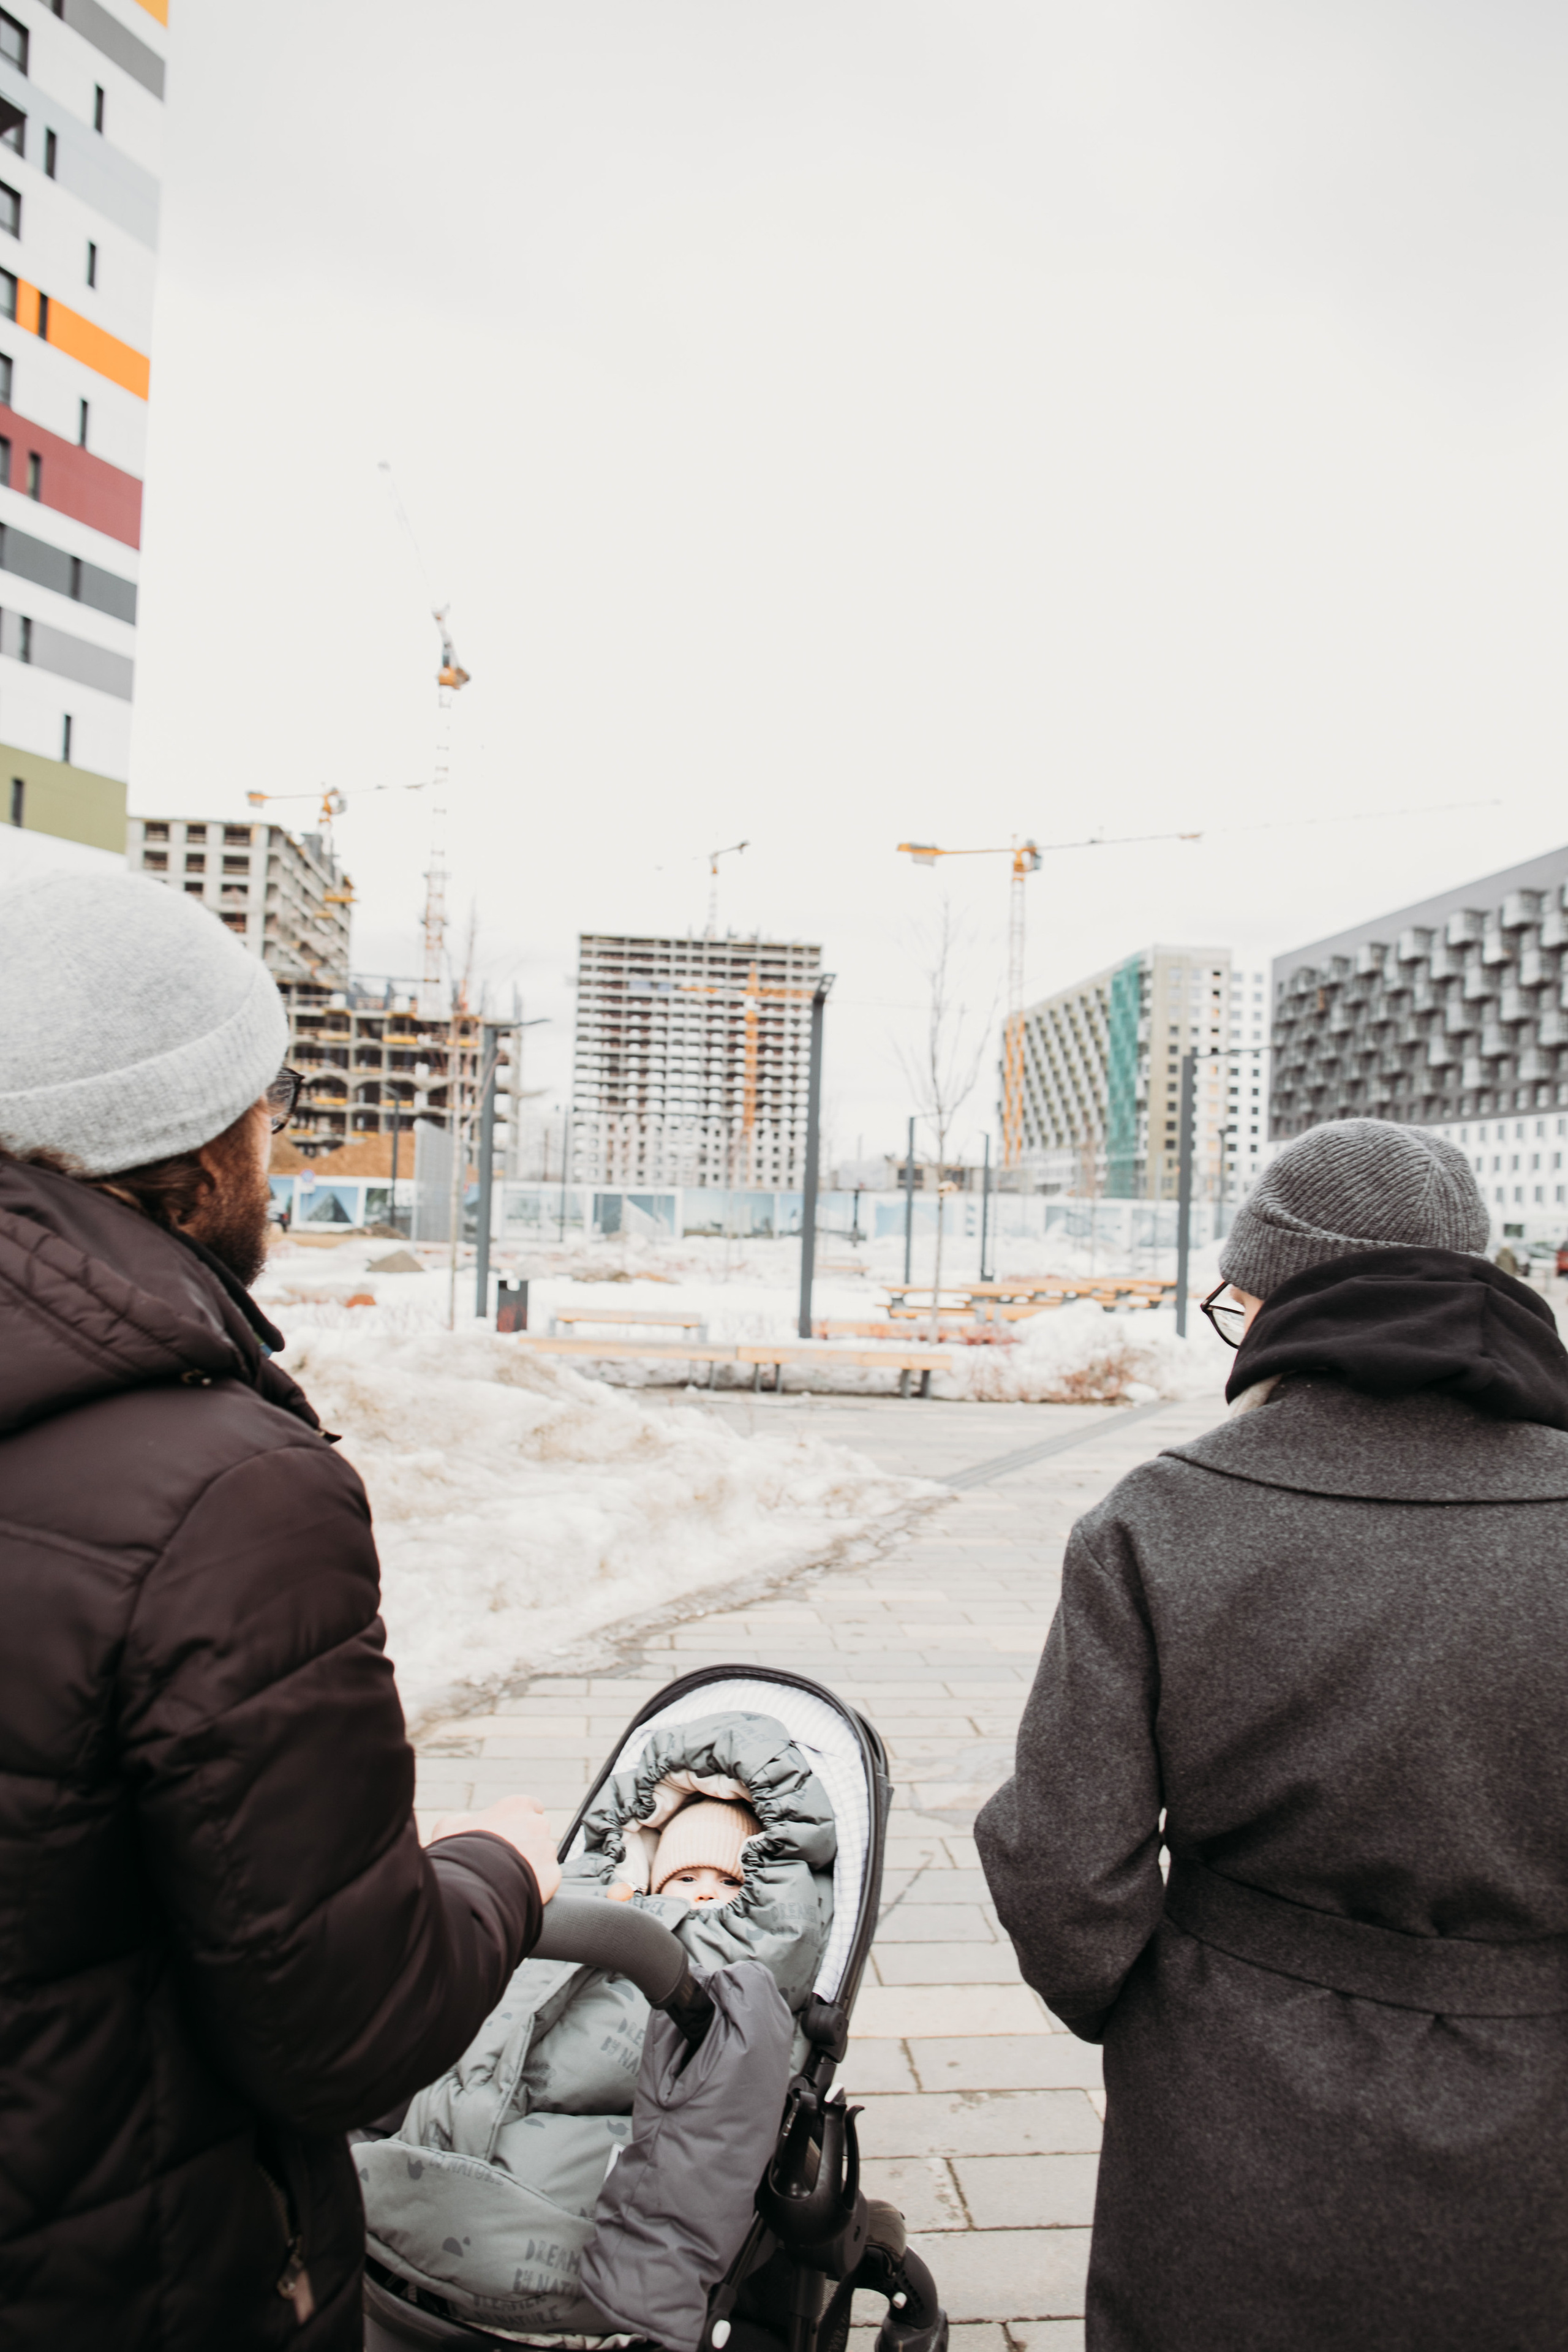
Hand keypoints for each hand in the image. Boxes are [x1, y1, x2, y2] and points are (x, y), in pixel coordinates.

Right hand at [425, 1793, 561, 1903]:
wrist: (468, 1888)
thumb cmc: (456, 1853)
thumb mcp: (449, 1827)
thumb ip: (464, 1819)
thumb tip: (467, 1822)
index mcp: (516, 1806)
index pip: (531, 1807)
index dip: (520, 1822)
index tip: (509, 1834)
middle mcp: (537, 1823)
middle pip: (538, 1832)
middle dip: (527, 1844)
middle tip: (505, 1861)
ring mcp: (547, 1850)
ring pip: (544, 1857)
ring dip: (532, 1865)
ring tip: (507, 1879)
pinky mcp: (552, 1876)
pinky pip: (548, 1879)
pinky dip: (537, 1886)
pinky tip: (516, 1891)